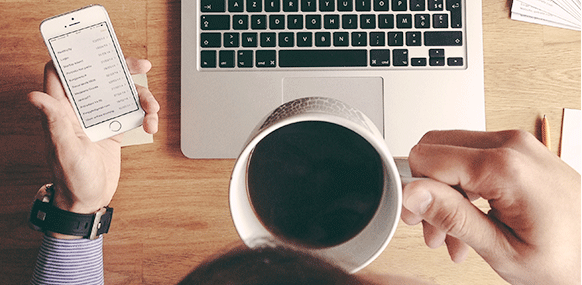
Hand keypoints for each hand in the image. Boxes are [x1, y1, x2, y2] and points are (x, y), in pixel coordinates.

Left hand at [28, 58, 159, 214]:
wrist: (89, 200)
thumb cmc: (71, 179)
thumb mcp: (64, 150)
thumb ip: (54, 121)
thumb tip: (34, 96)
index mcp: (62, 110)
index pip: (63, 73)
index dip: (76, 56)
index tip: (97, 49)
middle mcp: (80, 110)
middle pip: (101, 77)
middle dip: (123, 70)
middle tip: (141, 66)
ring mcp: (99, 119)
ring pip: (122, 94)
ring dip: (142, 98)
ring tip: (152, 112)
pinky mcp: (114, 129)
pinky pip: (132, 113)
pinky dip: (145, 116)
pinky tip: (150, 126)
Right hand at [401, 130, 579, 284]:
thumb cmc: (569, 259)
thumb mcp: (502, 249)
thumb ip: (453, 217)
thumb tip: (413, 193)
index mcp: (504, 167)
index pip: (426, 158)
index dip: (414, 190)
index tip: (417, 219)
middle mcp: (511, 145)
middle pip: (435, 149)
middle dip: (426, 190)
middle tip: (431, 228)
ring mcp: (518, 144)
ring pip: (452, 154)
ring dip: (444, 192)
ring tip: (453, 236)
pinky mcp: (521, 151)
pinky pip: (474, 157)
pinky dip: (463, 186)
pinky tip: (470, 220)